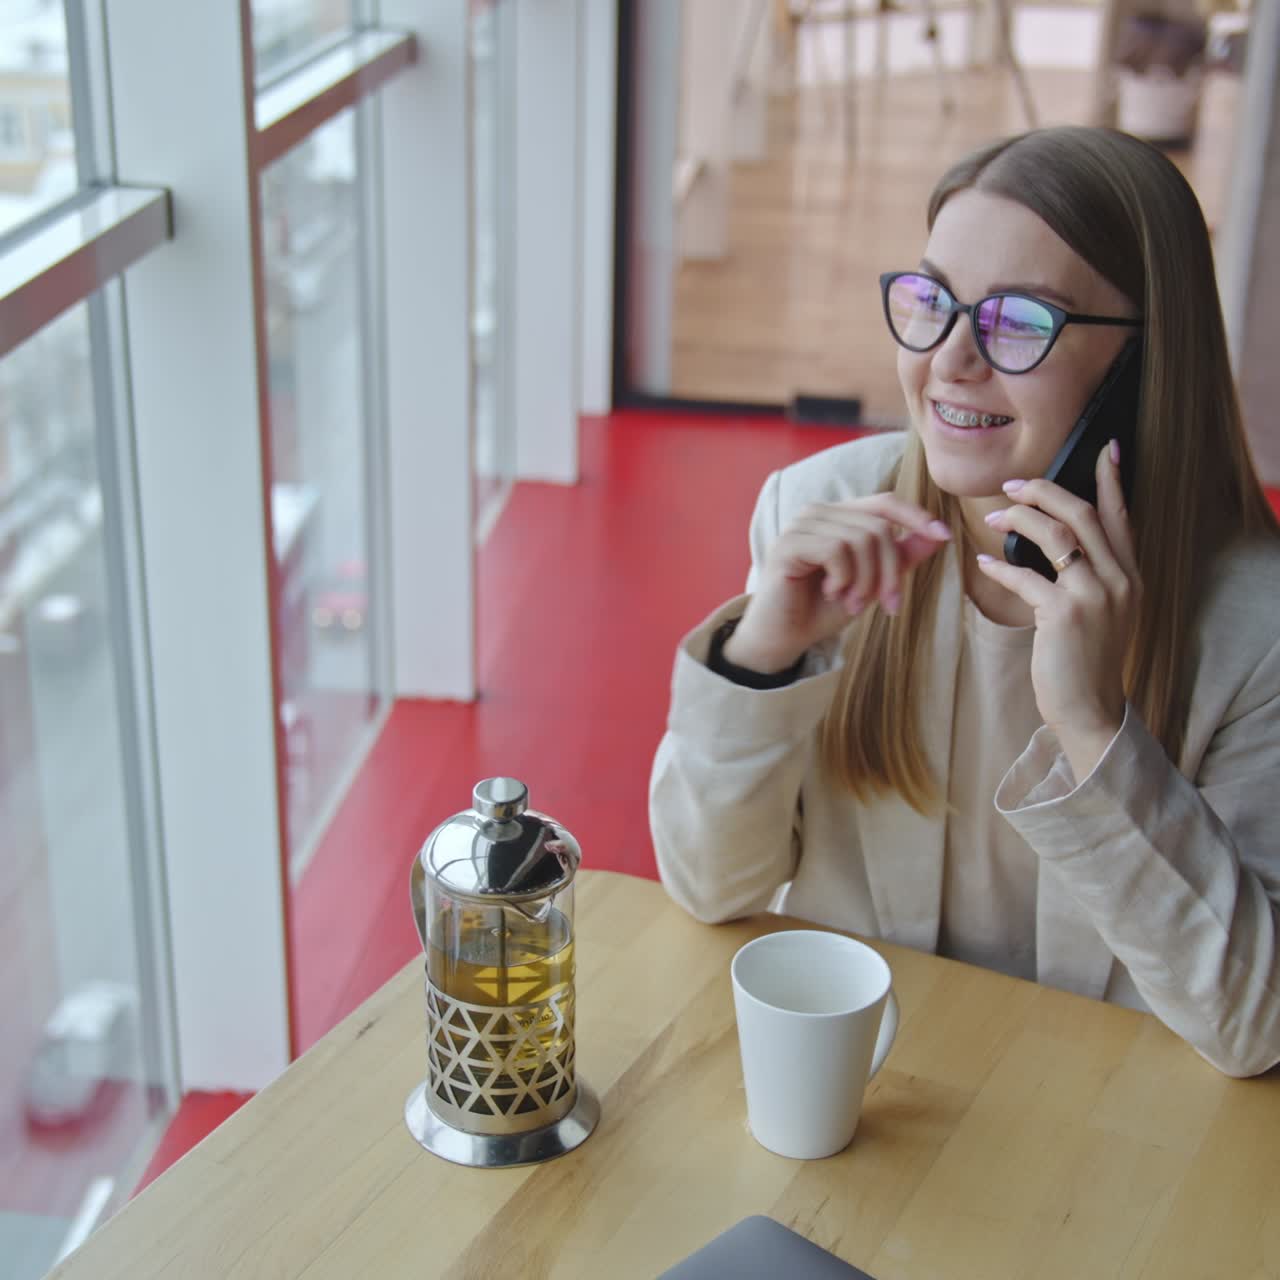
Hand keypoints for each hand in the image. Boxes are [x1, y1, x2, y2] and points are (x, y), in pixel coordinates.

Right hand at [726, 494, 952, 671]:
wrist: (785, 637)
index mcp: (838, 517)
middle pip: (878, 526)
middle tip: (886, 604)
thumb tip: (937, 534)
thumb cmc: (823, 609)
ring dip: (866, 580)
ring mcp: (800, 525)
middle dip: (890, 570)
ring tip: (853, 603)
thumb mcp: (872, 583)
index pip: (884, 503)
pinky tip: (833, 594)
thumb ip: (900, 557)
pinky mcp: (788, 544)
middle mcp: (818, 513)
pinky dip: (844, 578)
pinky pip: (836, 550)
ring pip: (860, 538)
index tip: (944, 535)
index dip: (916, 516)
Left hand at [975, 440, 1138, 779]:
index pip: (1121, 517)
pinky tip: (983, 564)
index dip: (1112, 481)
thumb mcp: (1104, 613)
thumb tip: (1057, 543)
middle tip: (1014, 486)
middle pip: (1083, 515)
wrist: (1091, 709)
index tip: (1105, 449)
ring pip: (1056, 536)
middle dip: (1045, 492)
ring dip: (1020, 520)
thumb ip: (1091, 577)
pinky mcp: (1064, 614)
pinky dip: (1000, 567)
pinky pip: (1026, 576)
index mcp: (1131, 577)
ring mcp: (1094, 596)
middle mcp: (1119, 580)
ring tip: (993, 518)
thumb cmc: (1086, 661)